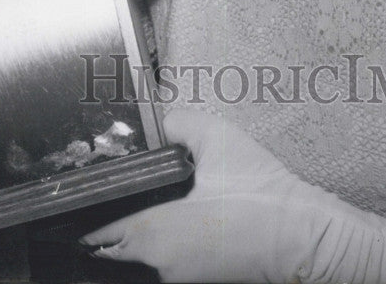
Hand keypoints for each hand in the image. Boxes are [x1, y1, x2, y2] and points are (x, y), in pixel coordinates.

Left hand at [80, 109, 385, 283]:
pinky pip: (170, 258)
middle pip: (119, 244)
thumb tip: (158, 118)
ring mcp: (180, 278)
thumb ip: (176, 122)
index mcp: (151, 232)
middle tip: (124, 189)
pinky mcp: (201, 279)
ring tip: (164, 196)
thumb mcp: (214, 139)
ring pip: (146, 252)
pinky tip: (189, 214)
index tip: (82, 199)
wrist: (303, 234)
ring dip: (146, 229)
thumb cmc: (257, 192)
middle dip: (118, 218)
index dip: (89, 214)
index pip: (99, 233)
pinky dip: (170, 238)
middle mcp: (158, 264)